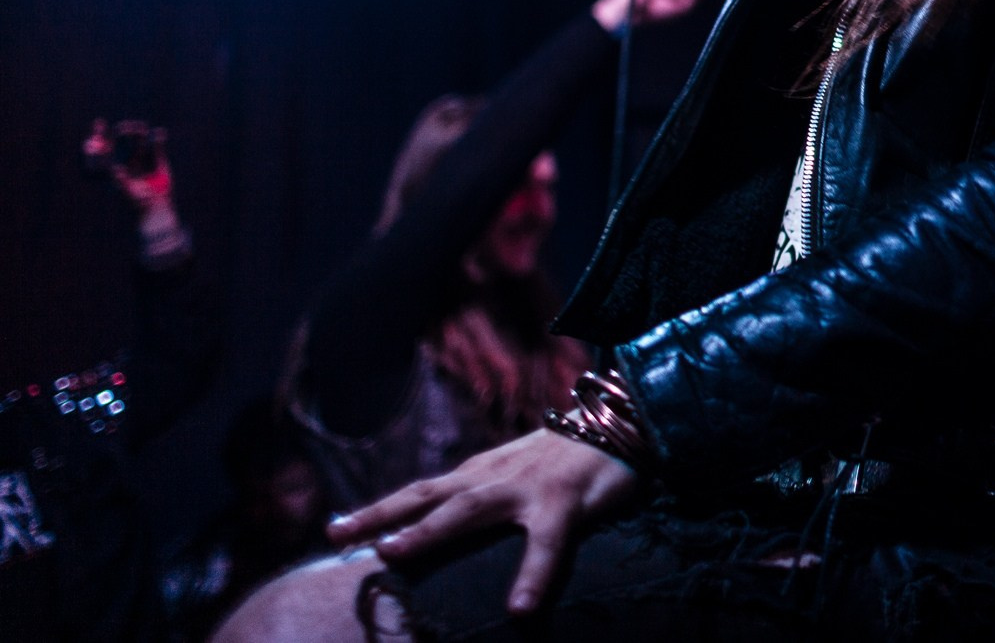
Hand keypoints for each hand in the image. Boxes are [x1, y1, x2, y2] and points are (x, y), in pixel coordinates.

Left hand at [83, 119, 175, 214]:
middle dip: (122, 132)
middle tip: (126, 128)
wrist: (155, 208)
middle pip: (120, 140)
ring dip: (138, 134)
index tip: (99, 124)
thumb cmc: (136, 204)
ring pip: (137, 141)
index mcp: (112, 166)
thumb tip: (115, 169)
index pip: (101, 148)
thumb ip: (121, 182)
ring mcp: (140, 159)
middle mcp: (124, 160)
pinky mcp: (157, 160)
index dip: (97, 135)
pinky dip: (157, 139)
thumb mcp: (127, 194)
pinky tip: (159, 133)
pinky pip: (156, 145)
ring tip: (141, 130)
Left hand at [326, 427, 641, 614]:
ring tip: (393, 554)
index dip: (378, 510)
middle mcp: (495, 476)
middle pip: (428, 495)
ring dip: (429, 530)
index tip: (333, 531)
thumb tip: (450, 520)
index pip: (422, 492)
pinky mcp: (564, 502)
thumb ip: (487, 493)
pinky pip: (547, 544)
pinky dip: (533, 575)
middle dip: (382, 516)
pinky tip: (521, 609)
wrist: (625, 421)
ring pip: (469, 509)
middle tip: (338, 535)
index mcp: (483, 472)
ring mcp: (526, 488)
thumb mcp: (520, 471)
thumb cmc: (572, 455)